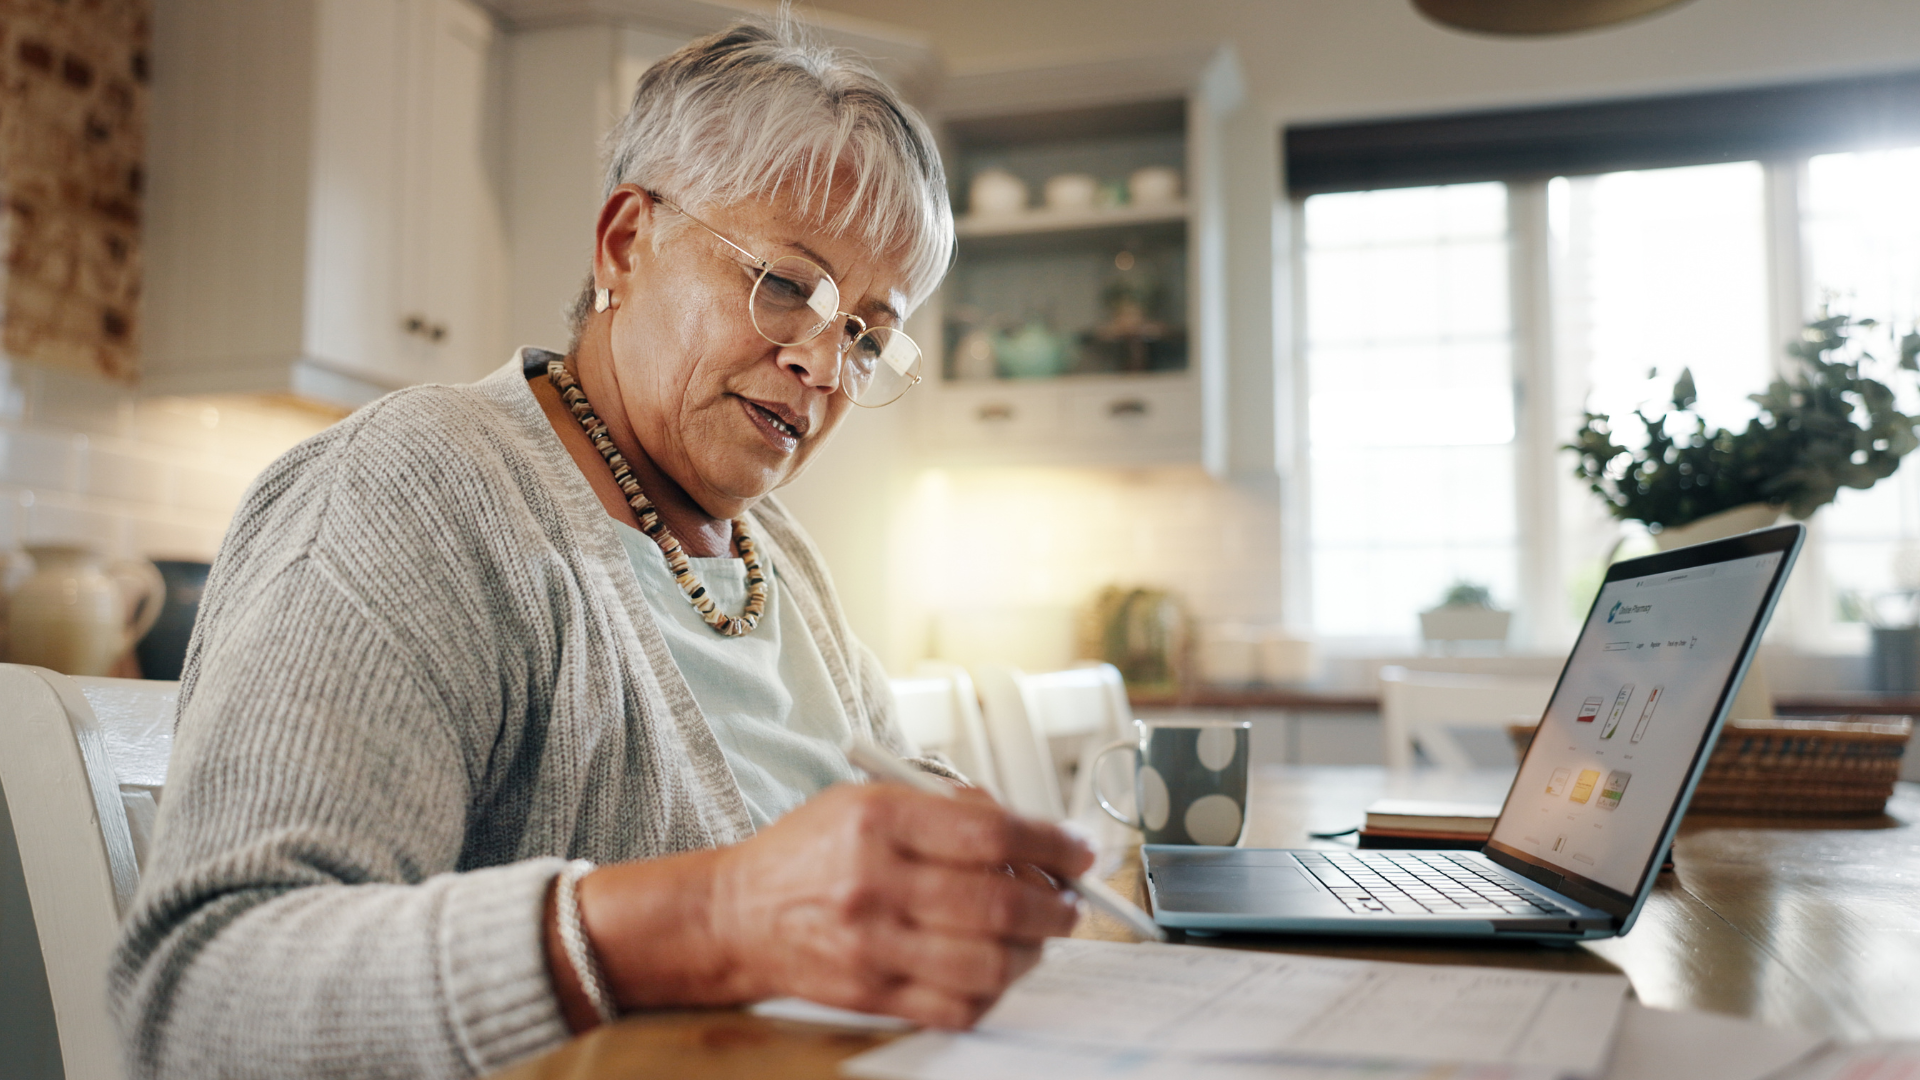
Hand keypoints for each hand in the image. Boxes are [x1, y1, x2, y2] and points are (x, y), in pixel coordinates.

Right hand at [549, 783, 1092, 1030]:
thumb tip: (1029, 833)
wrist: (736, 914)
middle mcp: (875, 881)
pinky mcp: (871, 993)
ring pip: (988, 961)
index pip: (990, 830)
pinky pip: (958, 1005)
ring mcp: (872, 945)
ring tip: (1038, 938)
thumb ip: (945, 808)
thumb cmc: (811, 851)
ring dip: (1033, 952)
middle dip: (1055, 905)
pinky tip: (997, 970)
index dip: (1051, 841)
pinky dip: (995, 991)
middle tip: (1070, 902)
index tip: (1079, 850)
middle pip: (999, 902)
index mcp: (878, 818)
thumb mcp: (867, 799)